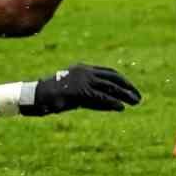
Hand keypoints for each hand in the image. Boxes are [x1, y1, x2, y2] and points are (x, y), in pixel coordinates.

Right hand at [20, 63, 140, 115]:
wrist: (37, 95)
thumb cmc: (53, 95)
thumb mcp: (74, 92)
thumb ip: (91, 95)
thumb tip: (110, 103)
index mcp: (83, 68)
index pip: (108, 72)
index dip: (122, 80)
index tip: (130, 88)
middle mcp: (85, 72)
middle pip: (112, 78)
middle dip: (127, 88)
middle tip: (138, 96)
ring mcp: (83, 81)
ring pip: (109, 87)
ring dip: (124, 95)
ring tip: (135, 102)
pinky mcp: (80, 91)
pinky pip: (100, 97)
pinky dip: (112, 102)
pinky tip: (120, 107)